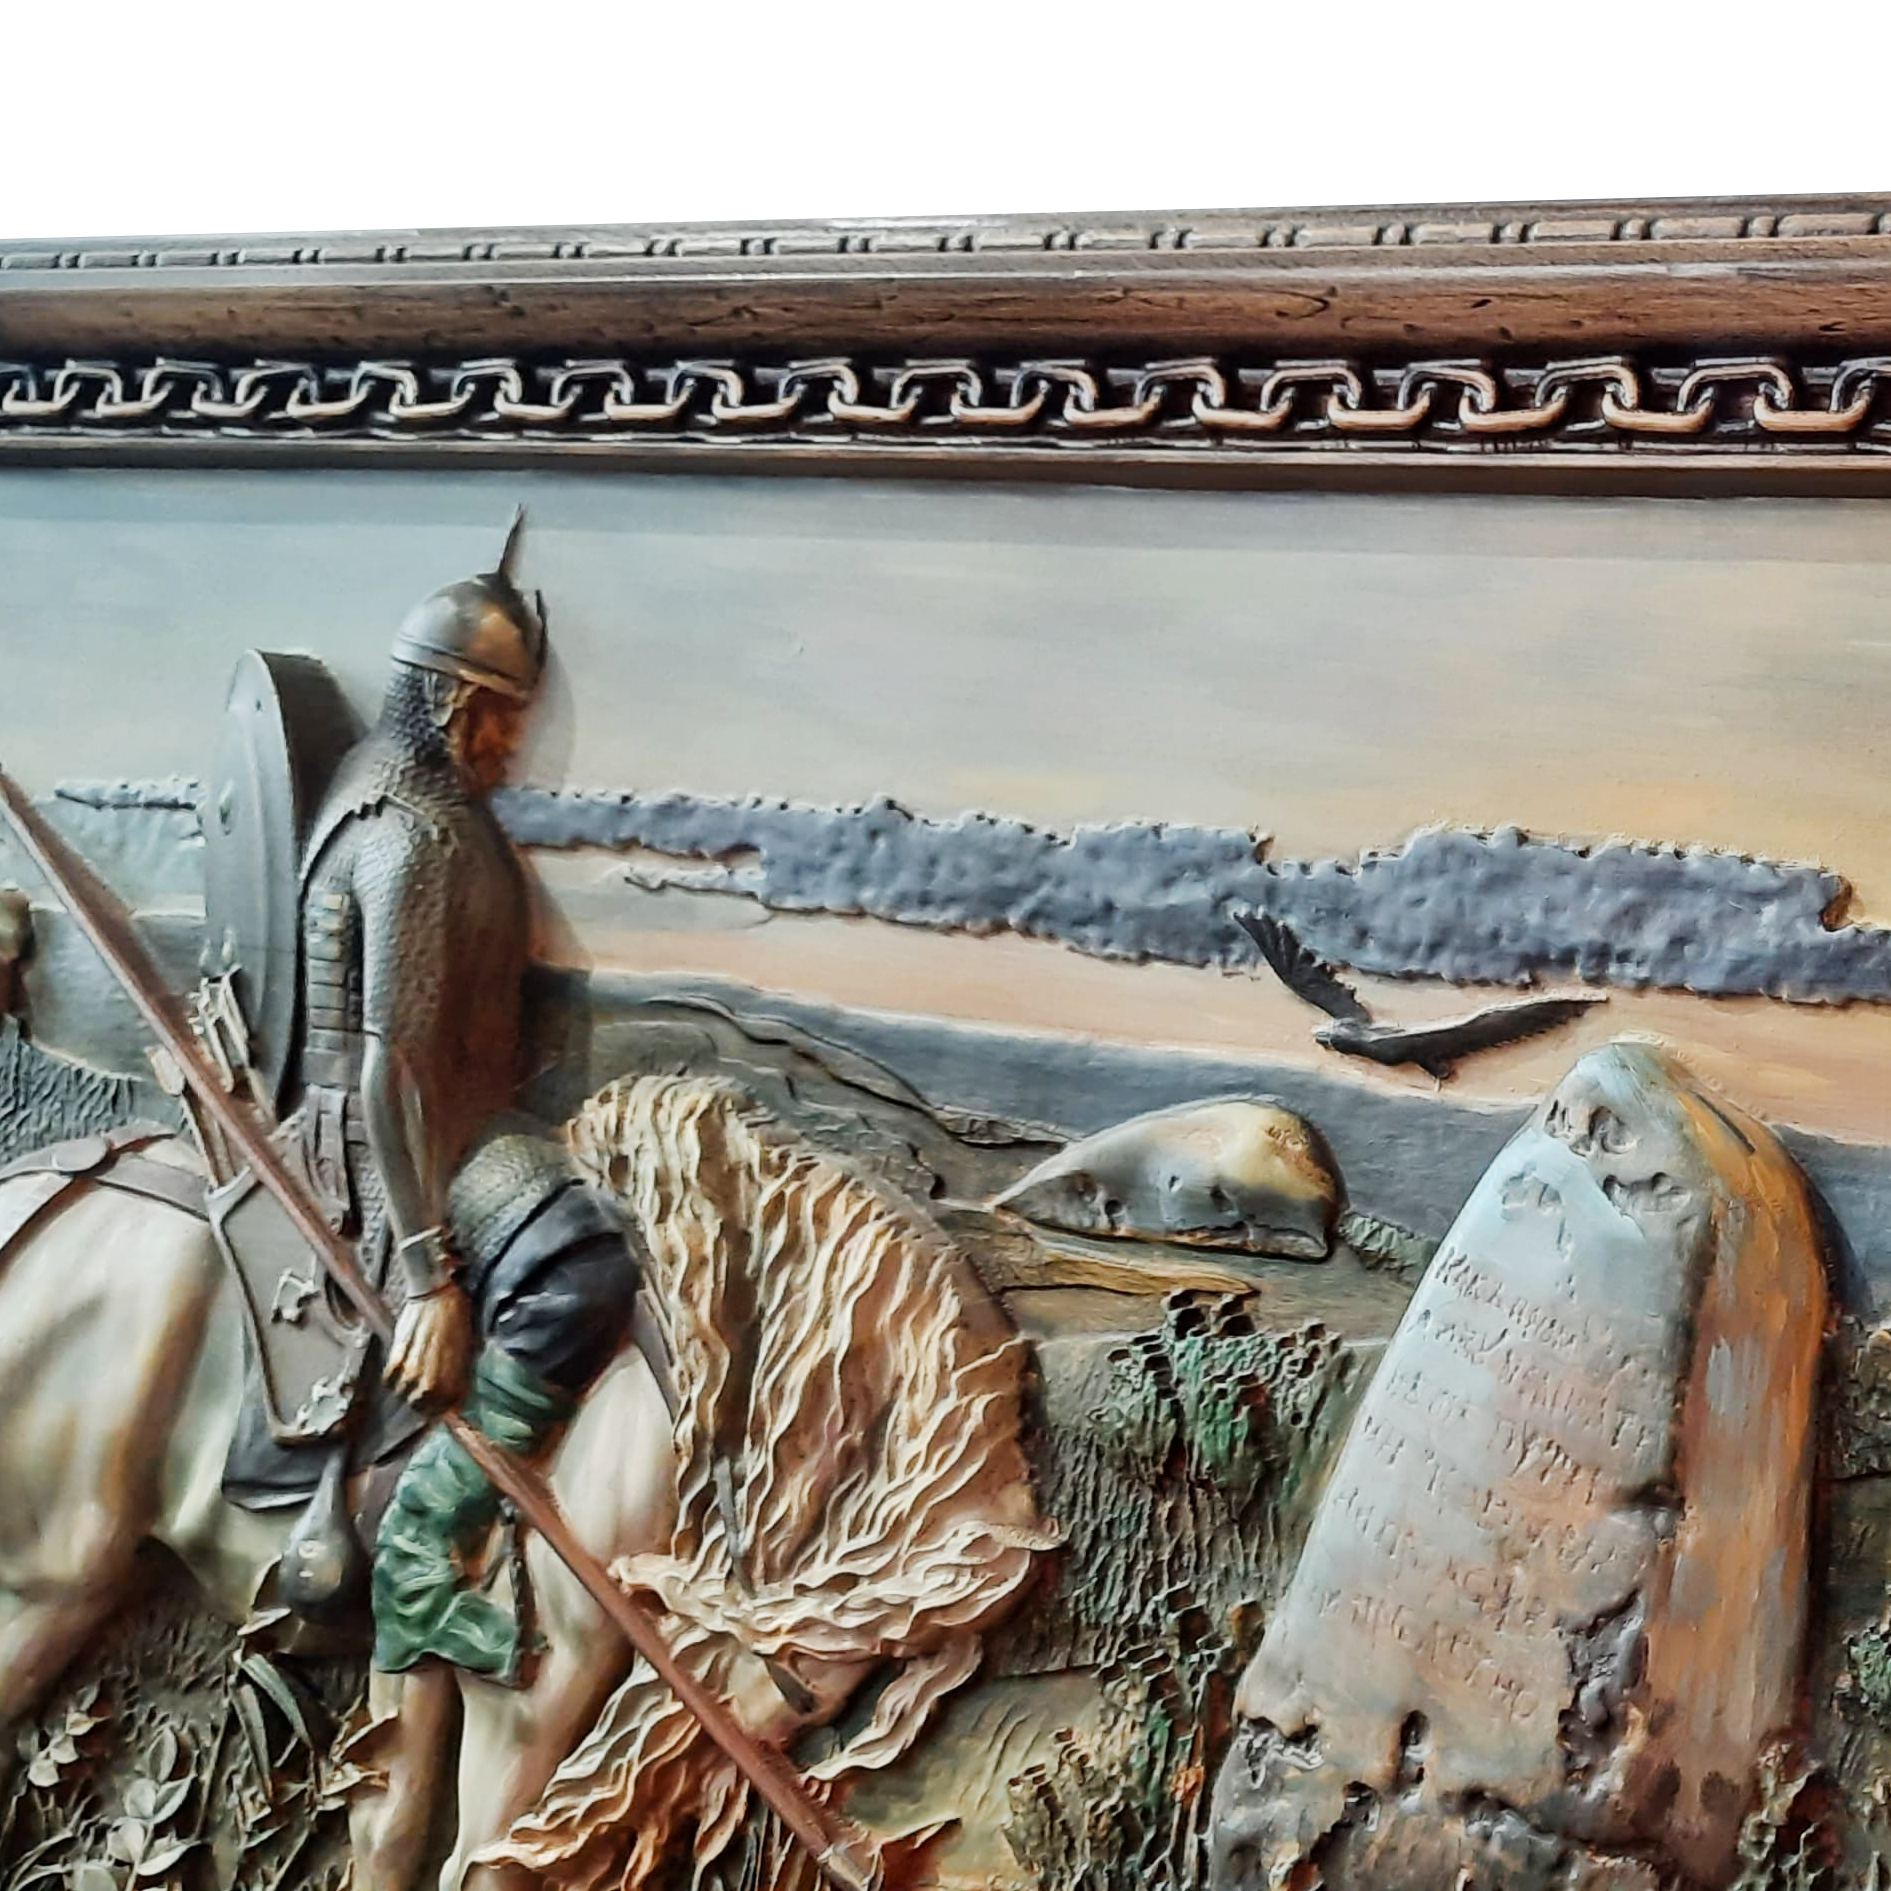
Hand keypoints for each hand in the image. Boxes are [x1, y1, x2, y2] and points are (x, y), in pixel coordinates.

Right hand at [385, 1282, 472, 1412]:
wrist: (436, 1295)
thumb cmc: (457, 1319)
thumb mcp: (468, 1348)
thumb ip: (460, 1374)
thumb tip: (456, 1391)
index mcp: (453, 1378)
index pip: (447, 1408)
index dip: (444, 1409)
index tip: (443, 1406)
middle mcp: (431, 1379)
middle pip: (422, 1407)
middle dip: (425, 1403)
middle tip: (426, 1394)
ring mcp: (412, 1371)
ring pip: (404, 1396)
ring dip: (407, 1391)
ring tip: (413, 1380)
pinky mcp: (396, 1358)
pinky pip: (389, 1380)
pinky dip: (393, 1379)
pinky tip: (400, 1371)